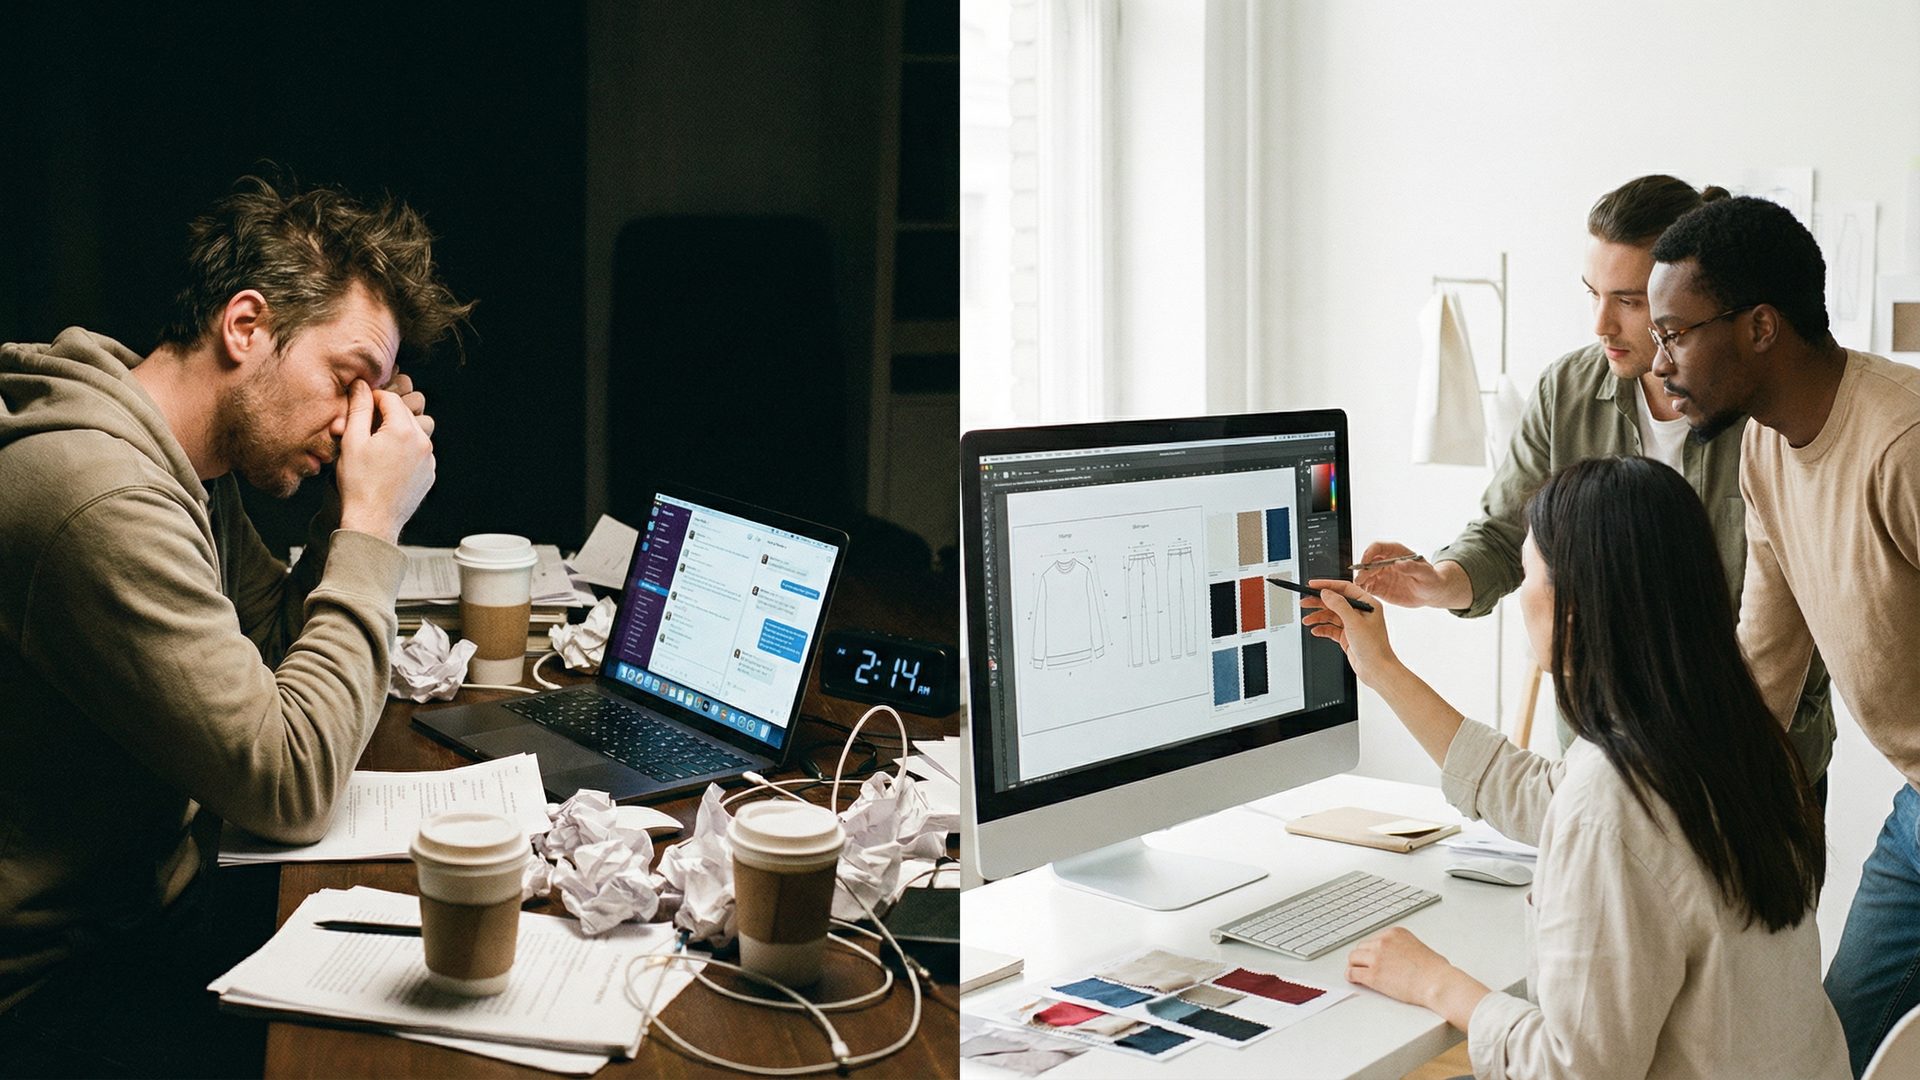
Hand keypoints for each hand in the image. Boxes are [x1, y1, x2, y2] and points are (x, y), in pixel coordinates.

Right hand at [335, 381, 435, 543]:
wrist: (373, 521)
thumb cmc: (358, 483)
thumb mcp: (352, 441)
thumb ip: (358, 409)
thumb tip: (361, 385)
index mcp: (403, 430)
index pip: (390, 398)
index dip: (373, 397)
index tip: (360, 405)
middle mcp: (423, 442)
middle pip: (404, 414)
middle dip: (385, 414)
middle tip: (365, 426)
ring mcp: (429, 459)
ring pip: (414, 432)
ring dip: (397, 432)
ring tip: (377, 445)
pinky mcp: (429, 473)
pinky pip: (419, 453)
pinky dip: (405, 451)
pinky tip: (387, 463)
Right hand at [1300, 578, 1395, 686]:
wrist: (1377, 670)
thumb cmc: (1374, 647)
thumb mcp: (1354, 622)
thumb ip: (1339, 605)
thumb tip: (1326, 593)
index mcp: (1367, 603)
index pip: (1344, 588)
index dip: (1327, 585)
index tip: (1312, 585)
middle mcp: (1360, 612)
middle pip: (1335, 601)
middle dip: (1319, 602)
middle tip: (1304, 603)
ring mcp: (1353, 625)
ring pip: (1331, 615)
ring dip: (1318, 617)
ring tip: (1307, 620)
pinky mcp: (1348, 636)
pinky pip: (1331, 629)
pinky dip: (1322, 629)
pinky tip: (1315, 630)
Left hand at [1346, 927, 1452, 1008]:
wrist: (1438, 982)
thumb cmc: (1435, 970)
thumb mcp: (1419, 947)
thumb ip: (1404, 948)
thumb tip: (1400, 957)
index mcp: (1395, 933)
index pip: (1374, 939)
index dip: (1372, 951)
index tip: (1372, 957)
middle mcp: (1383, 942)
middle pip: (1361, 947)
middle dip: (1363, 958)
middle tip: (1363, 967)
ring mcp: (1377, 957)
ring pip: (1353, 958)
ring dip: (1355, 966)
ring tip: (1358, 973)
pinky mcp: (1373, 974)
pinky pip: (1352, 973)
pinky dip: (1351, 977)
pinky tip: (1354, 980)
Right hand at [1354, 542, 1465, 608]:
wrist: (1431, 594)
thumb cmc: (1431, 579)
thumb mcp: (1425, 573)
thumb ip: (1412, 567)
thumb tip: (1398, 563)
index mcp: (1396, 552)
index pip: (1377, 547)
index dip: (1369, 553)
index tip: (1365, 562)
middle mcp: (1386, 562)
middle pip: (1369, 562)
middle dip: (1363, 570)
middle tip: (1360, 579)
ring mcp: (1382, 575)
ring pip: (1366, 575)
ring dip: (1360, 580)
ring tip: (1359, 587)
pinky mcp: (1380, 587)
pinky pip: (1368, 587)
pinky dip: (1363, 589)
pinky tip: (1363, 593)